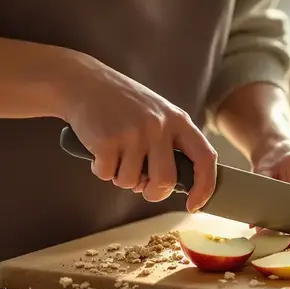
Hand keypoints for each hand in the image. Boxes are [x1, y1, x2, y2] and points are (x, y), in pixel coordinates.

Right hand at [60, 56, 216, 211]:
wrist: (85, 83)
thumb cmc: (123, 104)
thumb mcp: (158, 114)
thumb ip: (171, 143)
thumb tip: (177, 184)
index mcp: (178, 120)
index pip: (205, 158)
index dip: (204, 187)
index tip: (193, 205)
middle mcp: (159, 126)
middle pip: (165, 180)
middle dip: (153, 193)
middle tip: (142, 187)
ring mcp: (133, 133)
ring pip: (131, 182)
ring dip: (121, 177)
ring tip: (116, 154)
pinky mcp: (107, 141)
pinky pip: (107, 175)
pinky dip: (100, 170)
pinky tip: (99, 150)